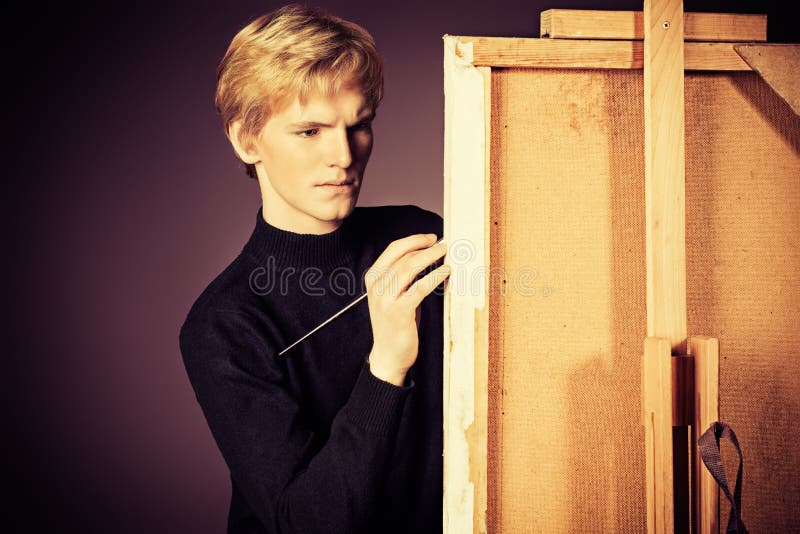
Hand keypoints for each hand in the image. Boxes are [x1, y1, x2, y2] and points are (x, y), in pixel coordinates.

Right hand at [364, 234, 449, 385]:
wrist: (388, 355)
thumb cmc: (395, 324)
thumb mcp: (393, 295)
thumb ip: (403, 276)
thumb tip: (427, 255)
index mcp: (373, 278)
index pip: (393, 249)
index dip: (414, 240)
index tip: (430, 238)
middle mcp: (376, 286)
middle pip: (403, 256)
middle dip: (425, 247)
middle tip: (443, 245)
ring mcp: (386, 299)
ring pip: (410, 268)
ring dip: (431, 257)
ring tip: (445, 254)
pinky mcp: (399, 311)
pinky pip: (419, 287)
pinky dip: (434, 276)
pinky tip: (445, 271)